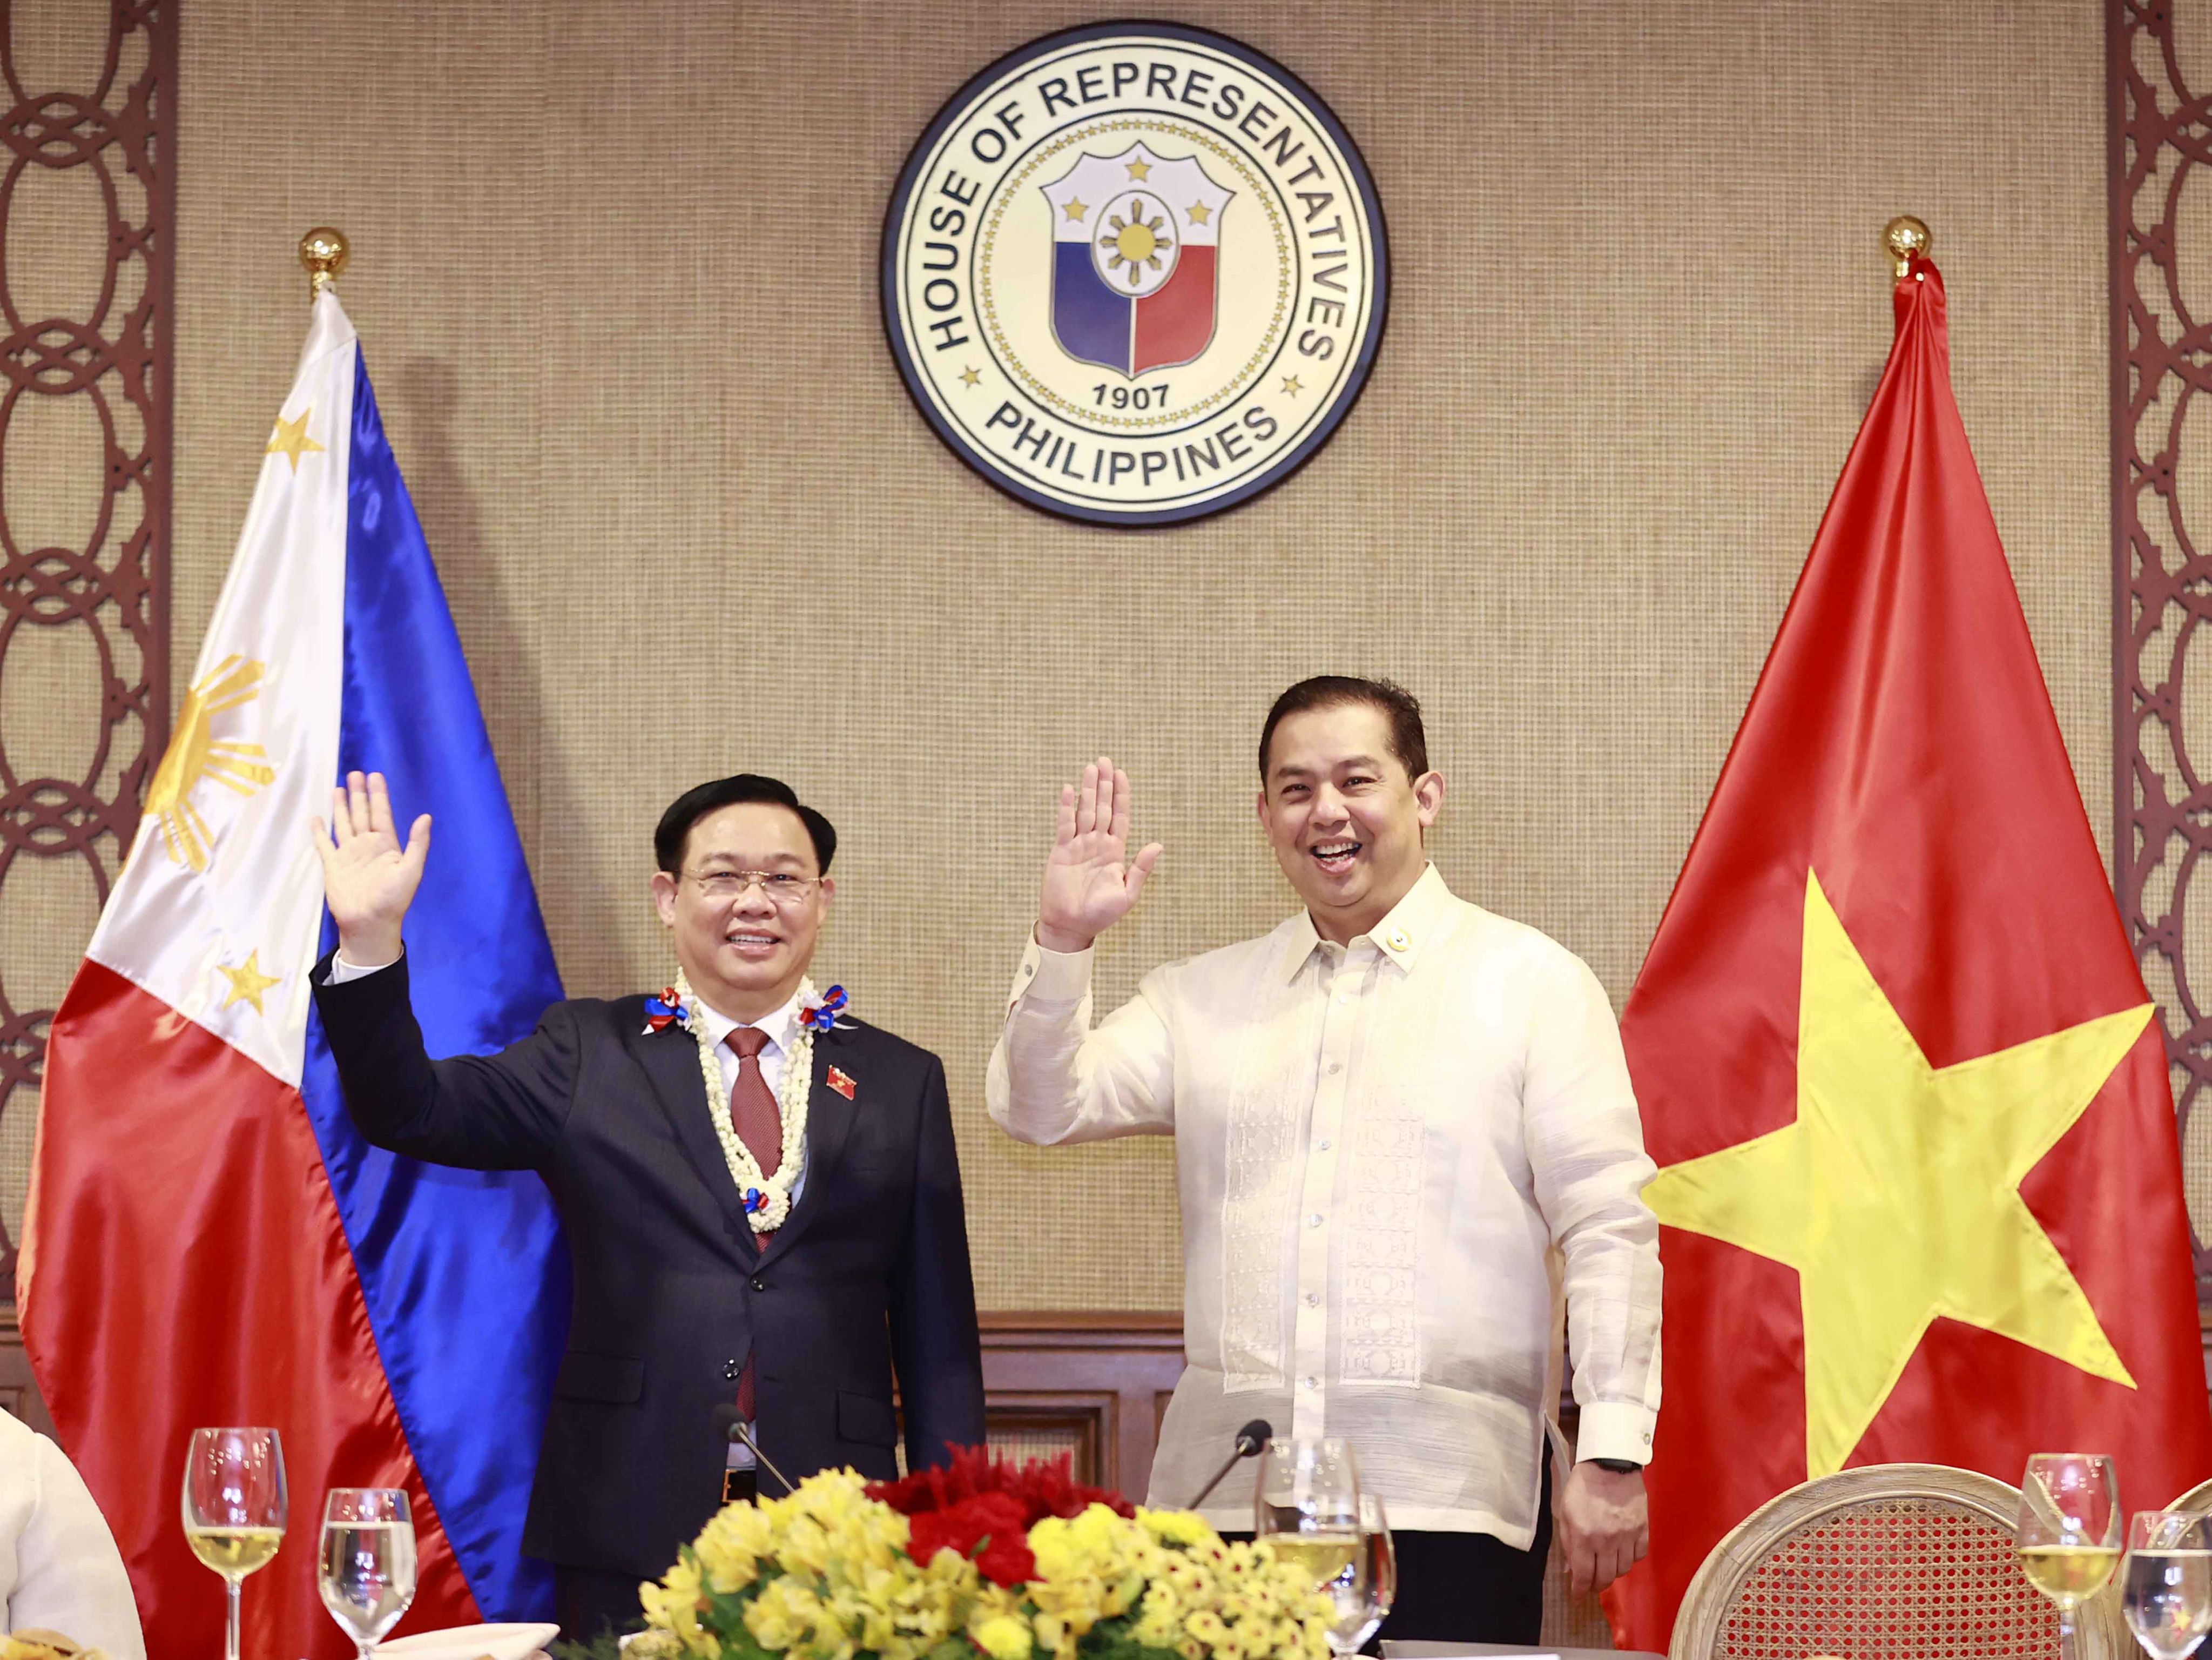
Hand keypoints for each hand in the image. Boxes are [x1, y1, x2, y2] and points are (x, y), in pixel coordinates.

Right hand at [311, 770, 430, 967]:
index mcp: (387, 845)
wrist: (369, 923)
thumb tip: (426, 816)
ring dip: (342, 806)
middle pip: (362, 813)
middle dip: (359, 793)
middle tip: (355, 773)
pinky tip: (316, 818)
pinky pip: (324, 844)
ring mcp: (349, 855)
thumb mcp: (411, 870)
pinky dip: (320, 831)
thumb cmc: (393, 900)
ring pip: (345, 823)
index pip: (382, 813)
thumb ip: (417, 843)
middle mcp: (368, 846)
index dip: (379, 794)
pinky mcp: (333, 866)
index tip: (375, 775)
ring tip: (338, 787)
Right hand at [1036, 757, 1161, 951]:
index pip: (1120, 816)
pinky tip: (1070, 790)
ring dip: (1087, 790)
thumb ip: (1141, 869)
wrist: (1073, 926)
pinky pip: (1065, 825)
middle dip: (1104, 785)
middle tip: (1105, 760)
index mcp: (1115, 851)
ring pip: (1084, 811)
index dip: (1121, 795)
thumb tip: (1158, 845)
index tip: (1121, 774)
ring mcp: (1079, 845)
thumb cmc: (1101, 914)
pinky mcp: (1061, 851)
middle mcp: (1097, 843)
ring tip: (1090, 767)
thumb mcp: (1127, 894)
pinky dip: (1067, 808)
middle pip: (1102, 807)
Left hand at [1555, 1460, 1648, 1594]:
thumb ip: (1567, 1544)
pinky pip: (1639, 1555)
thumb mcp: (1565, 1514)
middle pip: (1605, 1578)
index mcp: (1584, 1537)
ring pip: (1623, 1570)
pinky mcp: (1642, 1529)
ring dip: (1613, 1572)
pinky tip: (1623, 1552)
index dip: (1580, 1590)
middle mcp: (1607, 1541)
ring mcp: (1627, 1536)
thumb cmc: (1582, 1488)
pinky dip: (1631, 1558)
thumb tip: (1571, 1571)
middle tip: (1592, 1583)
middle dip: (1596, 1585)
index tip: (1577, 1596)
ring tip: (1607, 1566)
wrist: (1609, 1464)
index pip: (1584, 1576)